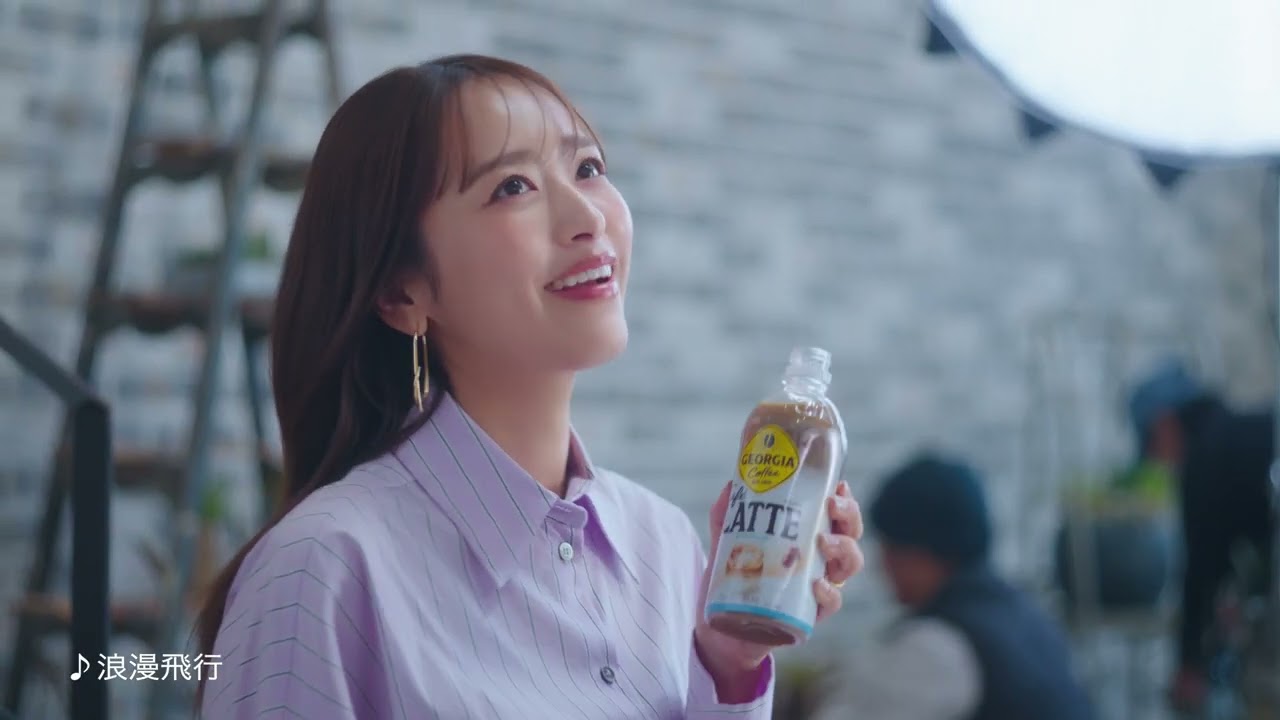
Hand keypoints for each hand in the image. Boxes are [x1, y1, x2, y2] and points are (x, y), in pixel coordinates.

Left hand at [694, 481, 864, 698]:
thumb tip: (731, 485)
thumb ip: (727, 514)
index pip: (837, 514)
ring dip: (844, 548)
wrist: (723, 626)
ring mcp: (820, 586)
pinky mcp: (812, 614)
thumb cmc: (735, 576)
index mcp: (809, 536)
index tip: (838, 485)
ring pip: (851, 564)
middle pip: (852, 533)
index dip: (845, 499)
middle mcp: (821, 560)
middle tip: (831, 506)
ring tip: (823, 540)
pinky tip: (816, 583)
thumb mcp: (727, 541)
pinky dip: (828, 591)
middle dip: (849, 516)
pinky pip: (832, 602)